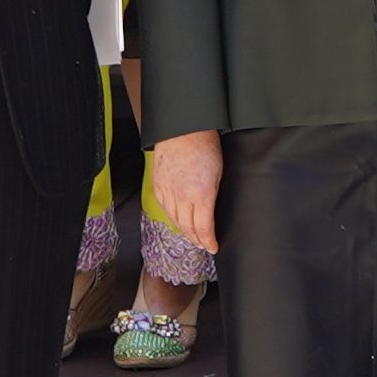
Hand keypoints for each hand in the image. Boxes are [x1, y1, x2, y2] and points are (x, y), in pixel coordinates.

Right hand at [149, 129, 224, 246]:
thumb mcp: (218, 173)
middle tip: (204, 245)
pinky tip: (177, 220)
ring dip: (184, 231)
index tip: (213, 247)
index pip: (204, 228)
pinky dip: (171, 217)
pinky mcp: (158, 185)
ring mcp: (167, 192)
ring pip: (175, 220)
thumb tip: (212, 212)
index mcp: (201, 195)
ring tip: (192, 236)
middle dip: (197, 239)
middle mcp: (182, 197)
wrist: (182, 129)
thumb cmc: (205, 146)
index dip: (209, 241)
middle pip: (188, 228)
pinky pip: (164, 207)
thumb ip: (213, 195)